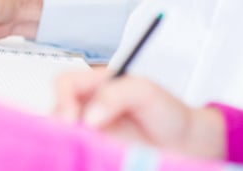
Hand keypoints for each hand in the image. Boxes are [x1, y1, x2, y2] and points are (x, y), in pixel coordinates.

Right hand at [54, 72, 224, 158]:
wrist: (185, 144)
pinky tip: (89, 159)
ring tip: (87, 152)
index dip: (63, 98)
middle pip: (57, 112)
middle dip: (60, 126)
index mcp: (96, 84)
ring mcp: (90, 132)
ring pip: (63, 136)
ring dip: (69, 143)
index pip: (65, 84)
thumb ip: (117, 94)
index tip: (71, 118)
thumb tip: (89, 116)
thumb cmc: (168, 112)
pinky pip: (76, 152)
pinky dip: (77, 155)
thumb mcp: (146, 92)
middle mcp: (88, 107)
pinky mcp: (94, 151)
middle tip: (74, 140)